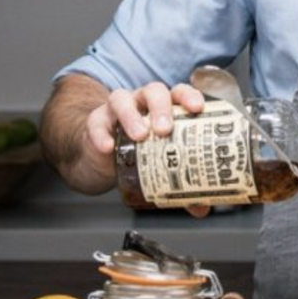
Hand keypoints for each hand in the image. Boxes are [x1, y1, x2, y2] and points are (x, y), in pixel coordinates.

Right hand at [85, 80, 214, 216]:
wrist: (102, 157)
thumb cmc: (137, 151)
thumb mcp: (159, 164)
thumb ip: (181, 183)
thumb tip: (201, 206)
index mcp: (165, 107)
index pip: (179, 93)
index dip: (189, 96)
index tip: (197, 108)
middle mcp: (142, 102)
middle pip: (153, 92)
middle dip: (161, 108)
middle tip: (165, 129)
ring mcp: (117, 109)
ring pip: (122, 99)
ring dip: (131, 116)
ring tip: (139, 136)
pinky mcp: (96, 122)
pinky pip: (96, 123)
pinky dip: (102, 134)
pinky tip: (108, 147)